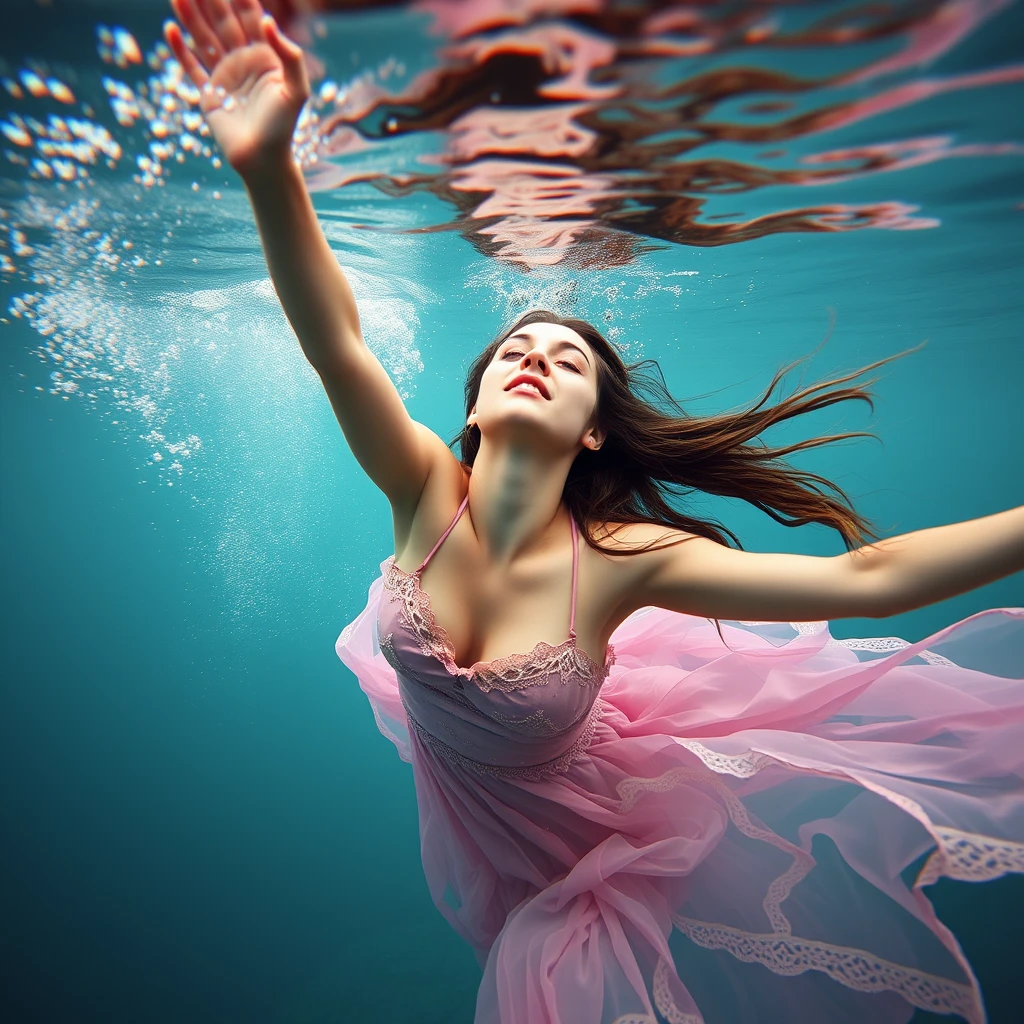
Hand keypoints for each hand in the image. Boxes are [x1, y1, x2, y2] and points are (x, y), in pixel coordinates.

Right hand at [164, 0, 310, 175]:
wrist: (263, 159)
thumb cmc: (284, 127)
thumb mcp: (296, 90)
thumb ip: (290, 56)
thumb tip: (267, 20)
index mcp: (264, 57)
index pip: (250, 18)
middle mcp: (243, 62)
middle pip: (222, 22)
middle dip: (210, 0)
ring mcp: (224, 76)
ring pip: (204, 39)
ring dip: (190, 17)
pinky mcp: (209, 94)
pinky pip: (191, 68)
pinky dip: (180, 50)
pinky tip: (170, 29)